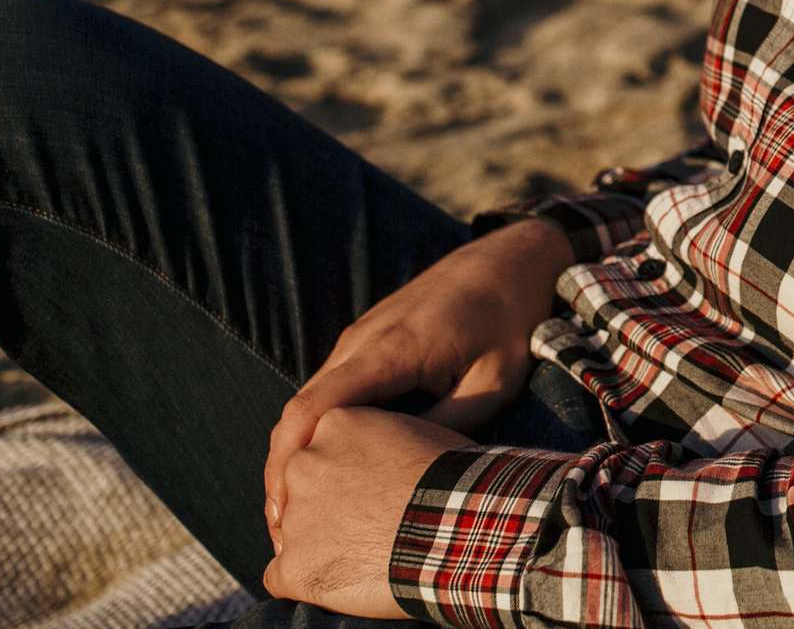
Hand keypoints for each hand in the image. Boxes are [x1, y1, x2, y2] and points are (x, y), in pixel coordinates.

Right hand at [265, 217, 569, 543]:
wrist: (511, 259)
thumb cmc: (509, 321)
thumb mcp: (493, 382)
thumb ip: (446, 425)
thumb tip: (407, 475)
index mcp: (389, 350)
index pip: (312, 409)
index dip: (288, 464)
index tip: (284, 513)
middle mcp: (360, 342)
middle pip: (298, 412)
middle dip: (282, 474)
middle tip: (287, 535)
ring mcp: (360, 338)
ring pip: (310, 402)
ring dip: (297, 454)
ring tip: (301, 515)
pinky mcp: (368, 341)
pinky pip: (330, 390)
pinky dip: (318, 431)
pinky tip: (329, 469)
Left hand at [265, 405, 463, 616]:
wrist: (462, 531)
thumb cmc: (456, 483)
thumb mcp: (419, 432)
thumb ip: (379, 436)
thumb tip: (377, 453)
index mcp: (335, 424)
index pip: (321, 448)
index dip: (347, 477)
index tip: (372, 492)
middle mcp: (304, 464)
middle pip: (300, 488)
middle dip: (327, 507)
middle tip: (371, 522)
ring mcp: (295, 516)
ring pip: (292, 533)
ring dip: (320, 544)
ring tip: (369, 551)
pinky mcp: (294, 565)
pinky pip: (281, 578)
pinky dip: (307, 583)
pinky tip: (346, 579)